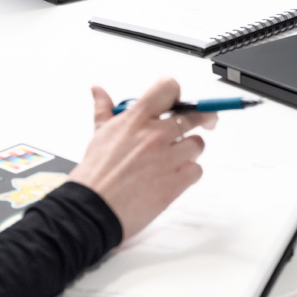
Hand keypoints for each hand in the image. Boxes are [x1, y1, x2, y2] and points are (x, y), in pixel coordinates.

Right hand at [70, 78, 216, 238]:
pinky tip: (174, 176)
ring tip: (175, 159)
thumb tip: (98, 90)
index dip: (178, 93)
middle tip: (204, 124)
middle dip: (201, 119)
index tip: (180, 102)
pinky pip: (197, 170)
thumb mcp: (99, 134)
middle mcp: (155, 135)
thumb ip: (104, 109)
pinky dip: (189, 173)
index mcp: (136, 120)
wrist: (92, 208)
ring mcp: (167, 159)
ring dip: (190, 151)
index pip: (168, 88)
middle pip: (194, 116)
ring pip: (198, 144)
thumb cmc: (94, 174)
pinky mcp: (175, 183)